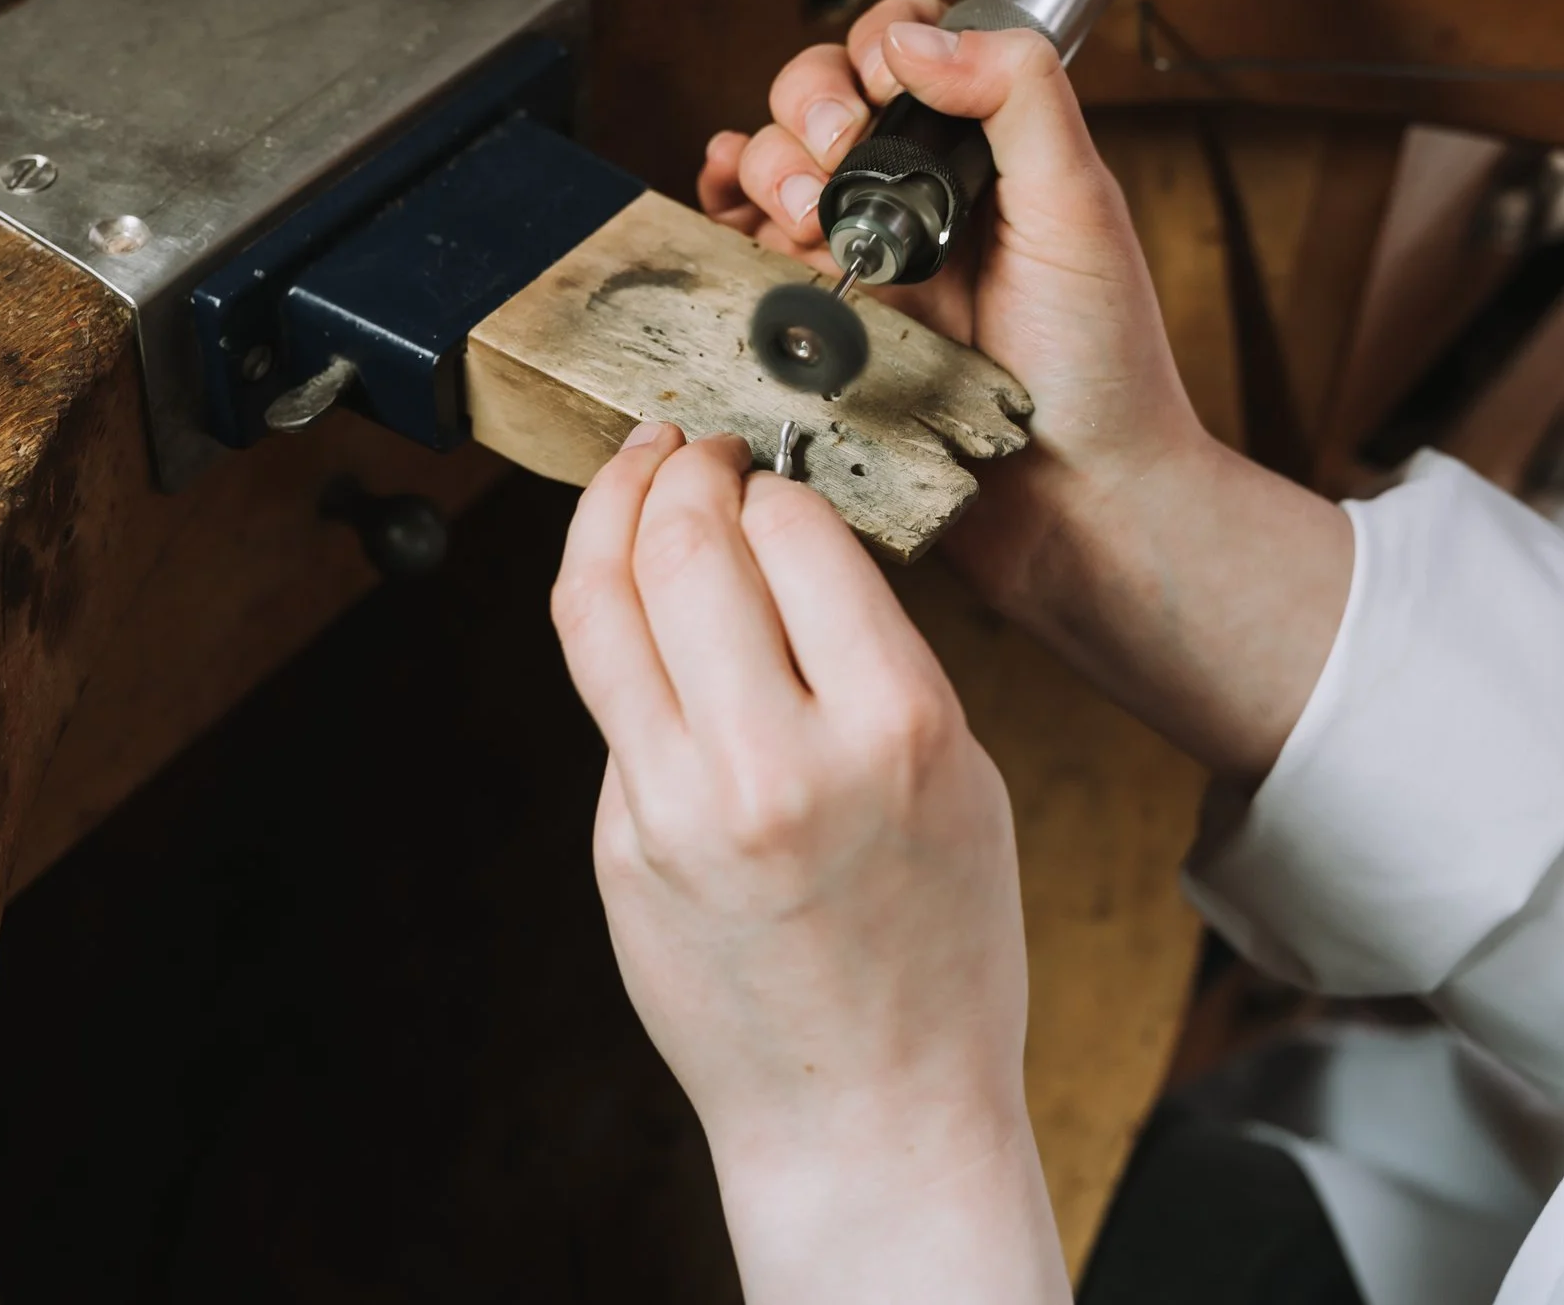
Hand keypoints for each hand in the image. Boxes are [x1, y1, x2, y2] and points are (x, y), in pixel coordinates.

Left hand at [553, 424, 1069, 1304]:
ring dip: (612, 510)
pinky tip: (630, 590)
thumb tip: (785, 545)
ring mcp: (681, 807)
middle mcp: (778, 761)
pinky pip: (607, 695)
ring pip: (603, 601)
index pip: (801, 533)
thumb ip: (873, 660)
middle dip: (681, 468)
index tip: (774, 478)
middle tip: (690, 446)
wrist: (871, 1116)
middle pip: (686, 545)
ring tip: (634, 468)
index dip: (778, 485)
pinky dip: (613, 620)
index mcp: (897, 730)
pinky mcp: (623, 843)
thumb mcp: (960, 782)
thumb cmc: (941, 954)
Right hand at [697, 0, 1203, 620]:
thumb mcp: (1080, 207)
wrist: (1071, 501)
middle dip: (808, 103)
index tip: (885, 87)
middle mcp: (914, 194)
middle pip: (820, 93)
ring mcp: (857, 255)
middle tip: (837, 153)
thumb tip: (918, 36)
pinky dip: (721, 209)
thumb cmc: (1100, 369)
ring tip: (806, 217)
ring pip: (770, 159)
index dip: (878, 46)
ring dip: (767, 162)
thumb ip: (1018, 96)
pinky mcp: (816, 319)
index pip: (907, 47)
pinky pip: (740, 243)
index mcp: (981, 151)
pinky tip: (733, 213)